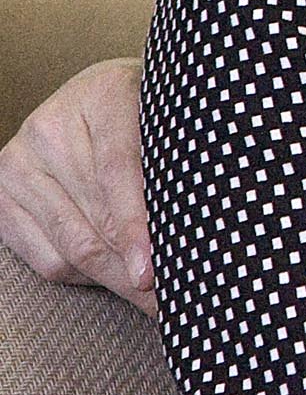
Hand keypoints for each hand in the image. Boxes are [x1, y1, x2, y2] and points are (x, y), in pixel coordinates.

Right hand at [0, 57, 154, 314]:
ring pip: (71, 246)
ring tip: (152, 300)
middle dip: (135, 270)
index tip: (154, 271)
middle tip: (171, 299)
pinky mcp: (1, 197)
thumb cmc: (148, 114)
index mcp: (103, 94)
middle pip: (95, 220)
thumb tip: (196, 234)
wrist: (94, 99)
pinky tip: (117, 276)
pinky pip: (46, 258)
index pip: (119, 170)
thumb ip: (179, 162)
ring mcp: (18, 163)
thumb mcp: (171, 120)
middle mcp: (50, 128)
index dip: (137, 226)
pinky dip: (86, 278)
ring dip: (115, 280)